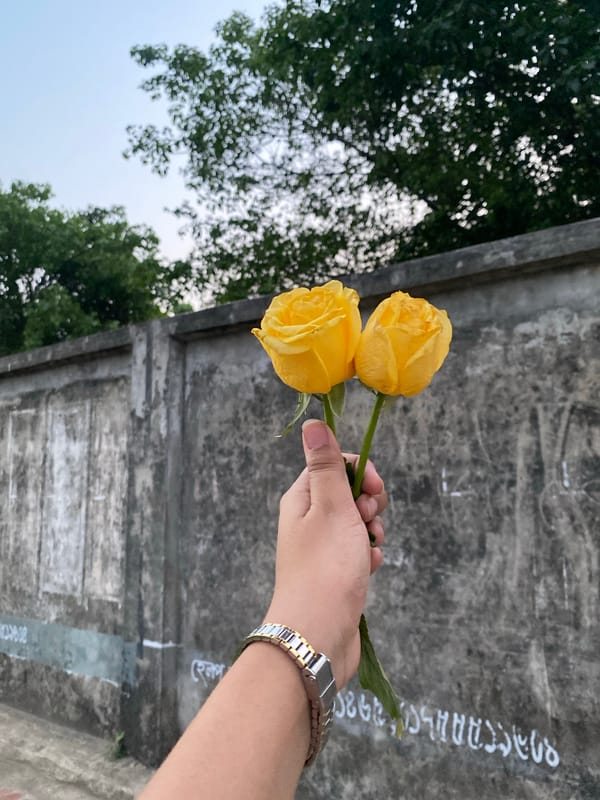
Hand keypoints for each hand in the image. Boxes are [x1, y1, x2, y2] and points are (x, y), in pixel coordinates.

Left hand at [265, 419, 387, 688]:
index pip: (333, 466)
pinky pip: (358, 552)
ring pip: (357, 524)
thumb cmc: (326, 566)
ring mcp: (321, 549)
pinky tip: (370, 569)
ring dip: (372, 531)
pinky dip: (368, 557)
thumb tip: (313, 423)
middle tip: (370, 522)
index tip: (374, 491)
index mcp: (301, 499)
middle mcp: (307, 521)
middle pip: (347, 494)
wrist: (318, 634)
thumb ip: (326, 465)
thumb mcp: (331, 507)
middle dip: (369, 504)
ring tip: (370, 549)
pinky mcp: (334, 573)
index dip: (360, 473)